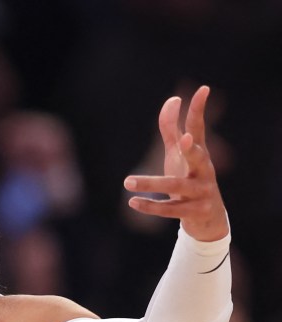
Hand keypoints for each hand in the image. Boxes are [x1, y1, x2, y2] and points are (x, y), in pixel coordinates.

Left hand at [123, 86, 228, 241]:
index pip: (199, 128)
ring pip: (176, 187)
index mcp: (199, 154)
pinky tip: (132, 202)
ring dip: (151, 184)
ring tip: (127, 182)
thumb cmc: (191, 178)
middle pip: (199, 157)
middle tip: (184, 140)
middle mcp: (204, 170)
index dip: (199, 110)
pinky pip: (170, 210)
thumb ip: (172, 130)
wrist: (209, 219)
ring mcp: (201, 192)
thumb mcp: (179, 154)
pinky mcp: (195, 211)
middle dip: (191, 149)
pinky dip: (151, 206)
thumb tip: (173, 100)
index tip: (203, 89)